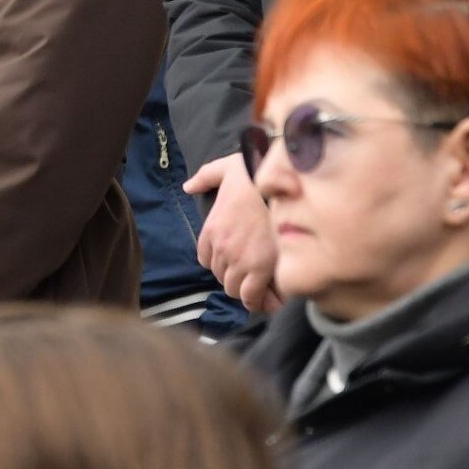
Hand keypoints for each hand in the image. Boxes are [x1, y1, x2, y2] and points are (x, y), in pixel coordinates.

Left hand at [189, 156, 281, 313]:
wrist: (280, 181)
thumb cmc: (255, 172)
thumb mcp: (224, 168)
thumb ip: (205, 177)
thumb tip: (188, 186)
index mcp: (212, 228)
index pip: (206, 259)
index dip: (220, 262)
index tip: (233, 261)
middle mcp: (221, 248)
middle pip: (220, 276)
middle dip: (234, 276)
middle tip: (250, 274)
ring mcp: (239, 260)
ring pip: (234, 288)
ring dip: (245, 289)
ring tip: (259, 286)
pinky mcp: (259, 268)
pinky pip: (251, 295)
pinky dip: (257, 300)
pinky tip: (266, 298)